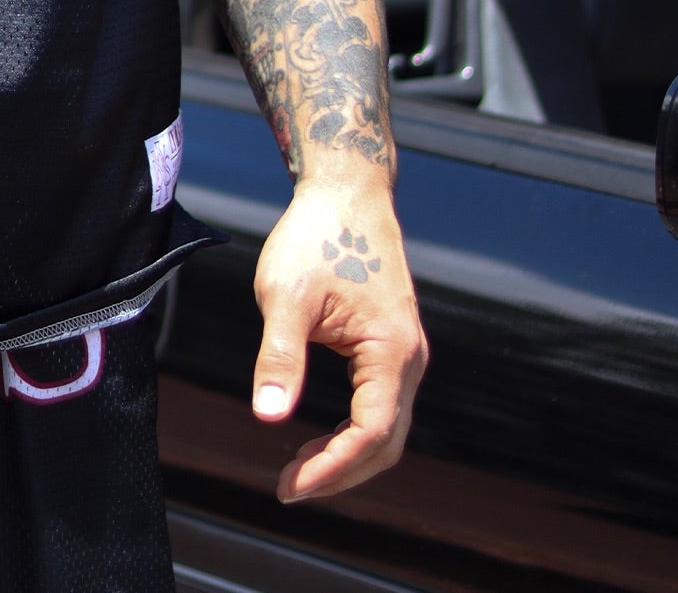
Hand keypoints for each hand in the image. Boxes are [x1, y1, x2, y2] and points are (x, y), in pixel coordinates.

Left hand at [249, 179, 427, 502]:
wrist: (347, 190)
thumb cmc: (316, 235)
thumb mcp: (285, 294)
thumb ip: (280, 356)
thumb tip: (268, 416)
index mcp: (392, 350)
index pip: (372, 434)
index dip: (333, 467)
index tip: (290, 484)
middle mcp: (410, 358)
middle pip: (387, 442)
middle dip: (340, 471)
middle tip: (288, 486)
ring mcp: (405, 351)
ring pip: (387, 426)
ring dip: (346, 454)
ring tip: (296, 467)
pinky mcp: (392, 343)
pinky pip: (380, 404)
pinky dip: (352, 429)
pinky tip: (316, 433)